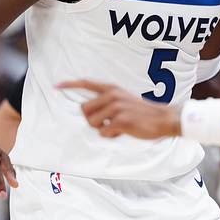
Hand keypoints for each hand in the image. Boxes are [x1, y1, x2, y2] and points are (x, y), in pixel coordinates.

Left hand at [58, 80, 180, 139]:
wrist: (163, 118)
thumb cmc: (142, 112)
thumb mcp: (124, 99)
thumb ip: (108, 101)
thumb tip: (89, 112)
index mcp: (112, 89)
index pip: (86, 83)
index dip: (70, 84)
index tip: (56, 86)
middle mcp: (112, 95)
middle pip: (84, 109)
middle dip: (91, 119)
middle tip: (105, 123)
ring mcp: (116, 107)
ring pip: (92, 122)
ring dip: (102, 129)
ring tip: (117, 127)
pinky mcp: (120, 120)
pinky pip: (104, 132)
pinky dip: (111, 136)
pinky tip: (123, 132)